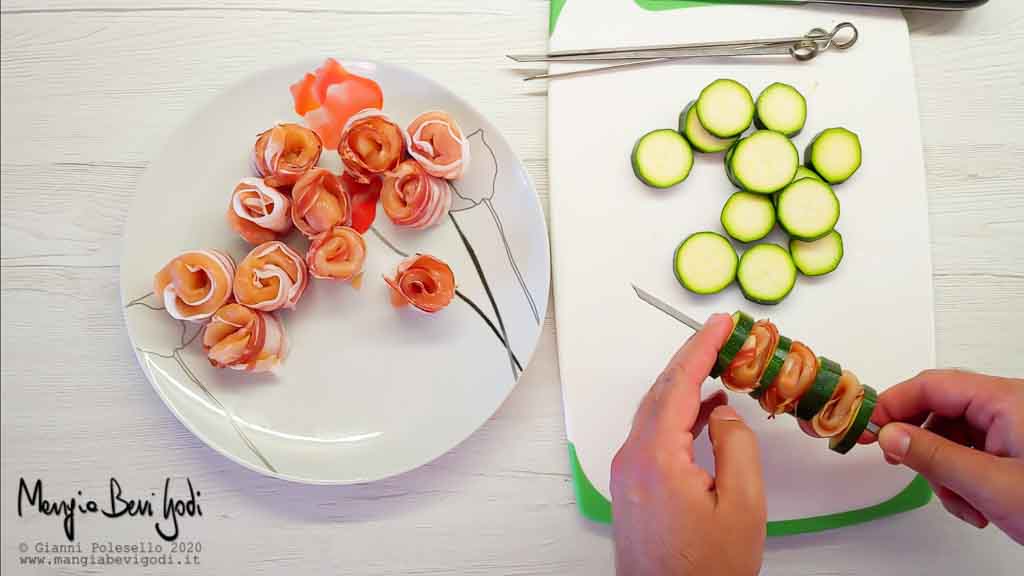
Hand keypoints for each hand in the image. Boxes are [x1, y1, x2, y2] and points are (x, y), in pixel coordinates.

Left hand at [611, 314, 765, 575]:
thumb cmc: (704, 571)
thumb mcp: (742, 506)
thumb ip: (736, 448)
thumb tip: (722, 412)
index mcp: (656, 457)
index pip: (677, 384)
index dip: (701, 346)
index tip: (720, 322)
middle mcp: (633, 459)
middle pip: (661, 391)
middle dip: (692, 357)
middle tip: (722, 334)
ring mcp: (629, 473)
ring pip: (656, 411)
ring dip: (686, 385)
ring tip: (721, 364)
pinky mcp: (634, 487)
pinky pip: (654, 434)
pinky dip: (679, 414)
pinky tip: (705, 411)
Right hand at [868, 369, 1023, 542]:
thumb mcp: (990, 484)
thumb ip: (934, 456)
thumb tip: (890, 434)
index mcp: (1006, 400)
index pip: (932, 386)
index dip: (894, 403)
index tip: (865, 426)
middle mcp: (1009, 408)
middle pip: (941, 411)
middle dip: (921, 444)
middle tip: (896, 461)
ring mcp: (1013, 431)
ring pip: (953, 438)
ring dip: (945, 472)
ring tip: (963, 503)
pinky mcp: (1015, 453)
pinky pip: (971, 455)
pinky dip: (963, 482)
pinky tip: (978, 506)